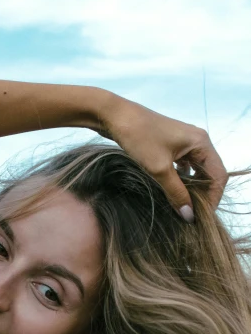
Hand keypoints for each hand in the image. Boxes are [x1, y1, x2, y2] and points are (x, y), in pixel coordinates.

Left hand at [97, 95, 227, 219]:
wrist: (114, 116)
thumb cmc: (138, 137)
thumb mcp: (158, 169)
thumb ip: (176, 192)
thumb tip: (189, 215)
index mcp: (201, 143)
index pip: (218, 176)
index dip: (214, 198)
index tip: (202, 217)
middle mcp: (197, 141)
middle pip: (209, 174)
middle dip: (204, 195)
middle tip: (192, 216)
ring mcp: (184, 143)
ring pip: (196, 171)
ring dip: (192, 190)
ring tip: (184, 208)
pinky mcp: (171, 146)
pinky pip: (184, 168)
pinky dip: (182, 181)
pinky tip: (174, 193)